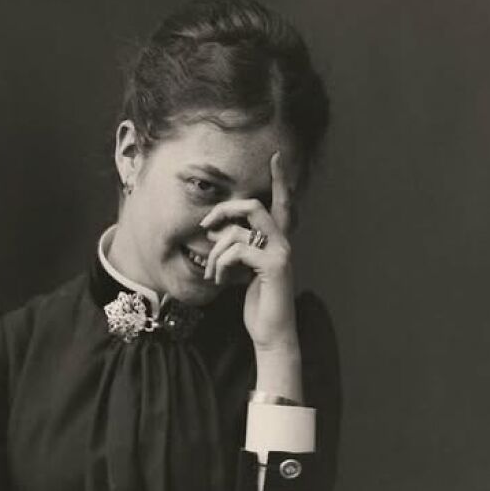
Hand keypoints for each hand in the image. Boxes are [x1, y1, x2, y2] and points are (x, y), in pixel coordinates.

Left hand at [199, 151, 297, 352]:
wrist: (271, 334)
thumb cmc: (258, 304)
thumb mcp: (243, 272)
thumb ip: (236, 250)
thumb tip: (217, 233)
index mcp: (278, 241)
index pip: (282, 202)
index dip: (280, 179)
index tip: (276, 156)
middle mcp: (284, 242)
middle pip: (252, 206)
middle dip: (223, 211)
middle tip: (205, 226)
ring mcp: (281, 252)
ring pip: (238, 231)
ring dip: (215, 251)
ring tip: (211, 271)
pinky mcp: (275, 266)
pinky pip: (238, 250)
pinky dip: (221, 264)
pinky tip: (220, 280)